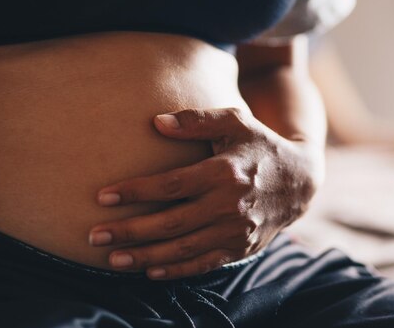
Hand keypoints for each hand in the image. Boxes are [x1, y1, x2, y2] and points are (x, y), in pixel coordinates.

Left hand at [88, 107, 320, 279]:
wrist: (300, 180)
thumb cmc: (260, 145)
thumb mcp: (236, 122)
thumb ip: (197, 120)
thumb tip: (156, 122)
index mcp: (225, 172)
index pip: (171, 185)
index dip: (135, 192)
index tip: (103, 196)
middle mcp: (230, 205)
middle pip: (171, 222)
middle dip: (129, 231)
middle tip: (93, 236)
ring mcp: (236, 231)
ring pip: (183, 249)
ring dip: (145, 257)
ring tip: (112, 260)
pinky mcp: (240, 248)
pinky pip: (204, 264)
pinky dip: (176, 271)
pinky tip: (150, 272)